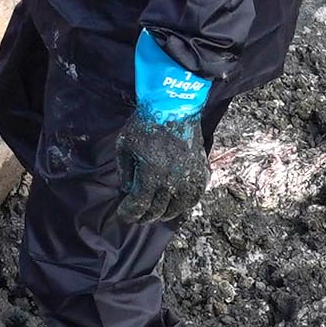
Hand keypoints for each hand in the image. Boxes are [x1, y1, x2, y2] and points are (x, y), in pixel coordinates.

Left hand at [112, 112, 209, 226]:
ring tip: (155, 215)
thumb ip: (125, 172)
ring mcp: (189, 178)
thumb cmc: (145, 125)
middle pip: (158, 210)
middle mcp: (172, 181)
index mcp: (151, 175)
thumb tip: (127, 191)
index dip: (130, 214)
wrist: (174, 108)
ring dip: (164, 214)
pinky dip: (184, 205)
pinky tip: (176, 205)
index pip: (140, 205)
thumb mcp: (124, 147)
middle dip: (144, 217)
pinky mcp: (201, 172)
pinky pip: (194, 197)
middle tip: (137, 218)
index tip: (124, 216)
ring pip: (178, 208)